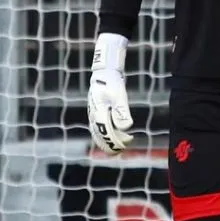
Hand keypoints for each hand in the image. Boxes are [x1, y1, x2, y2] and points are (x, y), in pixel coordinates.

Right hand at [87, 33, 133, 153]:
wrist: (104, 72)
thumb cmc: (112, 82)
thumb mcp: (120, 95)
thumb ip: (122, 111)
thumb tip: (126, 127)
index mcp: (98, 111)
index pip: (105, 132)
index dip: (114, 140)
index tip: (126, 142)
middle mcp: (93, 115)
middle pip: (99, 135)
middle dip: (110, 144)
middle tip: (122, 148)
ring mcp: (93, 114)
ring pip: (97, 133)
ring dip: (108, 140)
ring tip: (121, 144)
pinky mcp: (96, 113)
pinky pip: (98, 129)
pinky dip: (105, 135)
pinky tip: (115, 136)